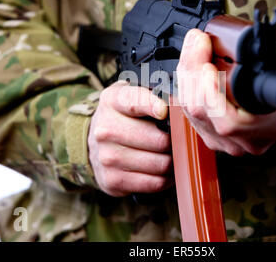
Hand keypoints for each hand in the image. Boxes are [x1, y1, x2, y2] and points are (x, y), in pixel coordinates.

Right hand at [88, 81, 172, 196]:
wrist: (92, 144)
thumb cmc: (123, 117)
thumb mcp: (130, 94)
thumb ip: (153, 92)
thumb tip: (182, 101)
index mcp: (112, 101)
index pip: (136, 102)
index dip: (153, 106)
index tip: (164, 111)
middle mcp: (105, 129)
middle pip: (158, 140)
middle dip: (176, 141)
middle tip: (181, 140)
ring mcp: (107, 157)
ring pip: (160, 163)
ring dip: (174, 161)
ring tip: (174, 154)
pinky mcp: (113, 180)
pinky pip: (155, 183)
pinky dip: (166, 178)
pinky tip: (165, 170)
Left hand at [176, 29, 275, 155]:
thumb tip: (255, 38)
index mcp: (266, 129)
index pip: (229, 122)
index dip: (211, 94)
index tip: (208, 65)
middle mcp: (242, 141)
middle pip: (202, 110)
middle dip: (193, 70)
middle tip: (197, 42)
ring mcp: (223, 141)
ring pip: (190, 110)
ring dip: (187, 74)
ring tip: (194, 47)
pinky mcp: (209, 136)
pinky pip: (188, 112)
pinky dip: (186, 85)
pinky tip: (190, 66)